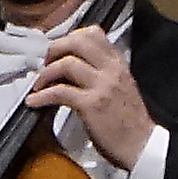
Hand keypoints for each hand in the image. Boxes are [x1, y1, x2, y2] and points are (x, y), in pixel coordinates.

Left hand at [26, 24, 155, 169]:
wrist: (142, 145)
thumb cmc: (129, 120)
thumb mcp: (120, 86)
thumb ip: (101, 71)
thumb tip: (71, 66)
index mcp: (117, 64)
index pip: (93, 33)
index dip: (69, 38)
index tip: (57, 52)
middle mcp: (111, 70)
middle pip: (77, 41)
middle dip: (54, 49)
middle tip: (44, 63)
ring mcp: (102, 86)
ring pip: (66, 64)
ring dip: (45, 74)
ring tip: (38, 85)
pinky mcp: (92, 104)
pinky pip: (60, 92)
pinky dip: (42, 96)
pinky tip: (34, 102)